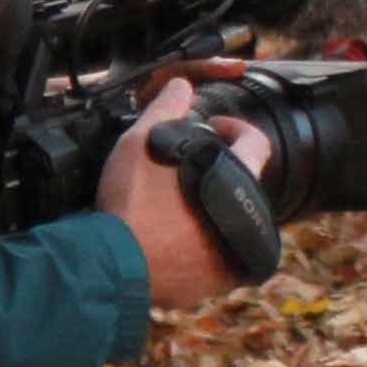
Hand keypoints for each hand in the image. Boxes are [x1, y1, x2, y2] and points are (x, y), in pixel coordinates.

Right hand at [103, 71, 251, 318]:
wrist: (110, 265)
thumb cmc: (130, 203)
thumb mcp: (141, 143)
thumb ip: (165, 110)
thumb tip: (181, 84)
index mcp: (237, 183)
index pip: (256, 143)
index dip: (235, 128)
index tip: (211, 128)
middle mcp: (246, 222)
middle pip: (240, 184)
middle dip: (217, 170)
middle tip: (184, 167)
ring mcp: (232, 256)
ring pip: (228, 222)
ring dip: (207, 209)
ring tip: (172, 202)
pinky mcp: (215, 282)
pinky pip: (213, 257)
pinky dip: (196, 245)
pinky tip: (168, 236)